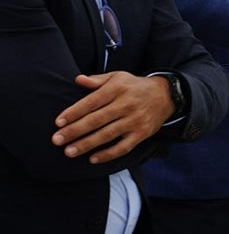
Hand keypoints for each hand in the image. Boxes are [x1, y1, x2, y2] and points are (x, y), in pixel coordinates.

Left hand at [52, 72, 174, 163]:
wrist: (166, 95)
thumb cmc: (135, 86)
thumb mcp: (118, 77)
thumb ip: (97, 80)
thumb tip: (78, 80)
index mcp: (118, 89)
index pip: (92, 101)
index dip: (74, 112)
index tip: (59, 122)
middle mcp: (126, 104)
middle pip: (97, 120)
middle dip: (75, 131)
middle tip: (57, 140)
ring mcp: (135, 120)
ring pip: (107, 135)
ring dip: (87, 144)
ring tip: (69, 152)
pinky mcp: (142, 133)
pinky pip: (123, 147)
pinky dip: (108, 154)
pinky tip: (93, 158)